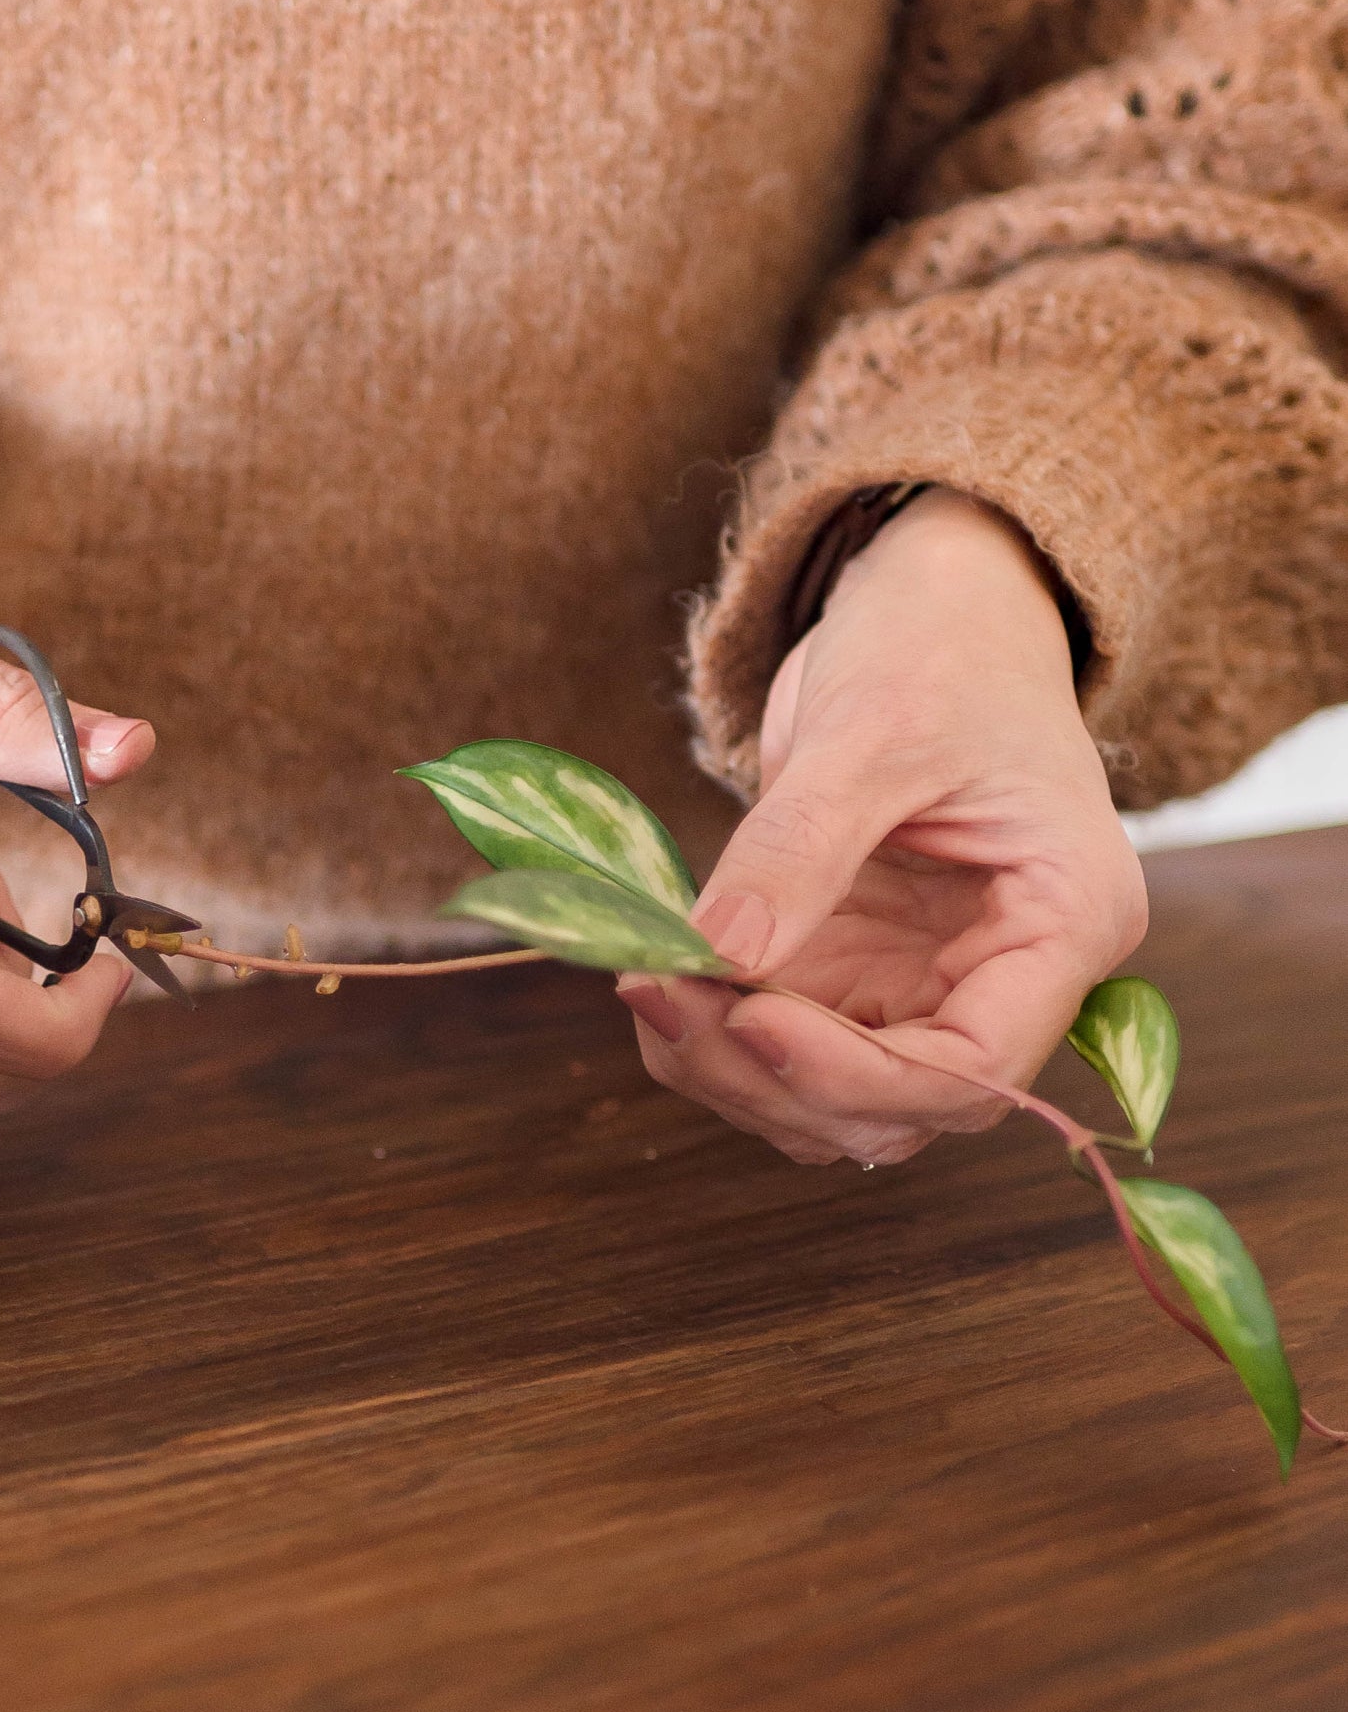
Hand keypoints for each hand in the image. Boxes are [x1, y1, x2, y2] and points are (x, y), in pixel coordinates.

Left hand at [619, 490, 1145, 1164]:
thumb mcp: (871, 729)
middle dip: (770, 1075)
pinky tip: (656, 975)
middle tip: (659, 996)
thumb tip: (719, 955)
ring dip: (728, 1068)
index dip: (855, 1076)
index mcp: (1065, 921)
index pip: (976, 1067)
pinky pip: (785, 1041)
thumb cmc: (940, 645)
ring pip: (830, 1096)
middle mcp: (1004, 974)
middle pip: (895, 1104)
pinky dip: (714, 1031)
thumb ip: (799, 845)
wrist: (936, 608)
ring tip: (647, 985)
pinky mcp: (856, 965)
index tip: (747, 1022)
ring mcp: (925, 978)